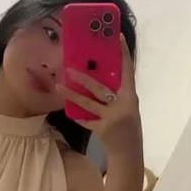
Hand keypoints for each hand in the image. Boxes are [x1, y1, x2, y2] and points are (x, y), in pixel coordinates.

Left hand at [59, 36, 142, 158]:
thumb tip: (99, 77)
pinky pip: (86, 120)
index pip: (128, 71)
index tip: (118, 37)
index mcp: (131, 96)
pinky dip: (79, 116)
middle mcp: (123, 105)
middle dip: (83, 78)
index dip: (124, 54)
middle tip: (69, 69)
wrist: (129, 153)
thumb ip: (118, 94)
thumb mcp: (128, 107)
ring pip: (88, 103)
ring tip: (59, 87)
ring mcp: (112, 118)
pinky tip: (70, 111)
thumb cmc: (129, 127)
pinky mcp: (103, 129)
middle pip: (100, 87)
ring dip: (72, 95)